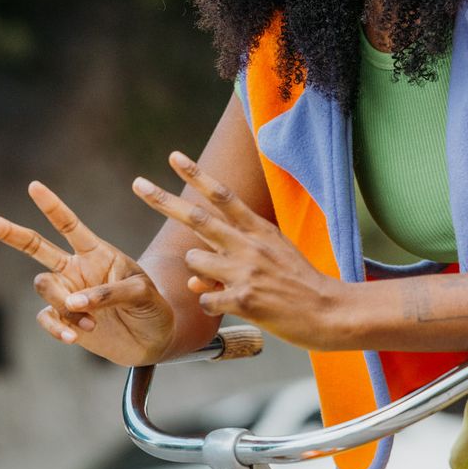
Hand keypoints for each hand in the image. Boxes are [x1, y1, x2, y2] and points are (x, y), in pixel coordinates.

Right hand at [0, 182, 176, 365]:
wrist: (154, 339)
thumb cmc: (152, 307)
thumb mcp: (141, 293)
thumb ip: (108, 293)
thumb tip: (73, 304)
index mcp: (96, 251)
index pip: (69, 225)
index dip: (52, 206)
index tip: (34, 186)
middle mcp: (76, 268)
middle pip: (34, 245)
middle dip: (7, 231)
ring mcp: (67, 293)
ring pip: (44, 287)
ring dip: (63, 303)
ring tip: (91, 322)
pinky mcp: (64, 319)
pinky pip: (47, 318)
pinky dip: (58, 328)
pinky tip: (75, 336)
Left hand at [124, 150, 352, 350]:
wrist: (329, 312)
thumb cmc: (300, 284)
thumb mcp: (272, 259)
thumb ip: (231, 261)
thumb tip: (193, 277)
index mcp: (258, 230)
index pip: (223, 195)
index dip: (196, 174)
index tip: (174, 156)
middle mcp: (249, 245)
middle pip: (197, 218)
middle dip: (164, 200)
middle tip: (138, 184)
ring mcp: (245, 271)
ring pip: (195, 263)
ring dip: (200, 273)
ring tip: (229, 285)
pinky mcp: (243, 300)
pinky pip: (204, 298)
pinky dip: (210, 304)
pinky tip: (234, 307)